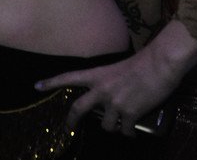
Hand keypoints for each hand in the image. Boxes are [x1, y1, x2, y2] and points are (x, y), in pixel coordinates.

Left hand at [34, 21, 196, 135]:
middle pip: (78, 109)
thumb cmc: (142, 62)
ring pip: (106, 125)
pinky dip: (129, 133)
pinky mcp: (130, 113)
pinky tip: (133, 131)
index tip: (37, 86)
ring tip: (120, 124)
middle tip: (68, 127)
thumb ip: (108, 82)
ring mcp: (114, 103)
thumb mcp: (117, 69)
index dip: (51, 83)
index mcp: (96, 75)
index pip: (68, 77)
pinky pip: (125, 131)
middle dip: (71, 120)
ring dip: (112, 127)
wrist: (159, 65)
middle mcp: (101, 90)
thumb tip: (109, 97)